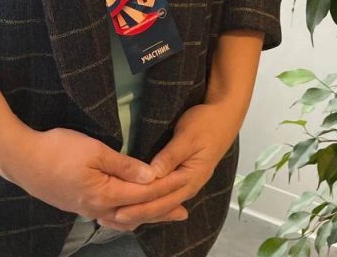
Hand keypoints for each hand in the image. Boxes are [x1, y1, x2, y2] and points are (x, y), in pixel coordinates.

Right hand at [4, 126, 185, 222]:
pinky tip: (128, 213)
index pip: (144, 194)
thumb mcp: (93, 150)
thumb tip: (151, 176)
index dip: (166, 188)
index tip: (185, 182)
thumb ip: (123, 165)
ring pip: (124, 219)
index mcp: (106, 194)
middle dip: (162, 211)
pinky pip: (110, 218)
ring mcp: (87, 210)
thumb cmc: (58, 149)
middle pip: (137, 213)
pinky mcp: (79, 207)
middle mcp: (99, 209)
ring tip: (162, 215)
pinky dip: (127, 217)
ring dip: (146, 217)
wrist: (23, 160)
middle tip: (183, 212)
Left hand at [100, 103, 240, 230]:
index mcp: (190, 177)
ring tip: (122, 217)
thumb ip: (171, 155)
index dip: (140, 203)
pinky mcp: (184, 179)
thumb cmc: (204, 124)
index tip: (119, 208)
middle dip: (138, 213)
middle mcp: (189, 186)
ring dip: (144, 212)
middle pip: (161, 205)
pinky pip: (167, 197)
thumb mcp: (187, 136)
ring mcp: (188, 184)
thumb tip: (152, 174)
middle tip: (113, 217)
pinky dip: (153, 205)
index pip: (161, 195)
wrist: (223, 119)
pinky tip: (141, 207)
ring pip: (164, 204)